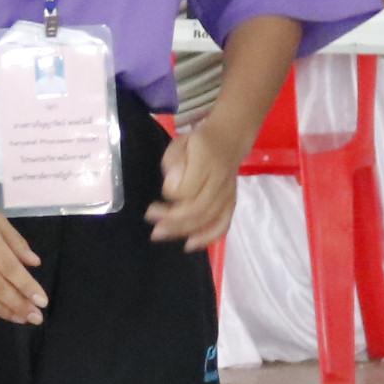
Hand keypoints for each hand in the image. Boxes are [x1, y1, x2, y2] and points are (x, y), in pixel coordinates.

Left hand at [144, 121, 241, 252]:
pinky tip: (189, 245)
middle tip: (152, 224)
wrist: (230, 138)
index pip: (187, 188)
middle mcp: (220, 179)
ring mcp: (228, 193)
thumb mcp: (179, 143)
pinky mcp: (232, 202)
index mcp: (206, 160)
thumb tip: (171, 189)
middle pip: (197, 208)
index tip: (156, 198)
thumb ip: (172, 164)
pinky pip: (223, 224)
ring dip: (182, 230)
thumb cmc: (198, 142)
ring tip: (160, 234)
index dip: (169, 196)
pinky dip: (207, 237)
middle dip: (171, 220)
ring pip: (208, 219)